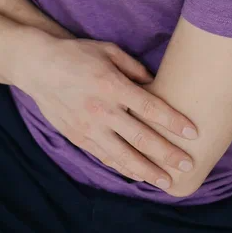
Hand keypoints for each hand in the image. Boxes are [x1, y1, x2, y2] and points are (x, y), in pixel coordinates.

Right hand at [26, 37, 197, 191]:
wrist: (38, 66)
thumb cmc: (77, 54)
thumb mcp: (108, 50)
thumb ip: (134, 68)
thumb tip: (156, 84)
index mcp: (112, 85)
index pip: (150, 108)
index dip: (174, 121)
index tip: (193, 132)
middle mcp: (102, 110)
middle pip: (141, 138)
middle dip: (167, 154)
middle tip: (187, 164)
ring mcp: (88, 127)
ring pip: (122, 156)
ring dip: (146, 171)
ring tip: (165, 182)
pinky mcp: (77, 137)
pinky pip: (104, 157)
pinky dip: (122, 167)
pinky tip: (136, 174)